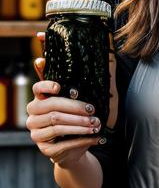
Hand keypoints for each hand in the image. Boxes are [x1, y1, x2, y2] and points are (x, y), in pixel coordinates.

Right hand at [26, 32, 100, 168]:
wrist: (72, 148)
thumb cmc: (73, 117)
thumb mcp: (74, 99)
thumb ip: (70, 77)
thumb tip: (60, 39)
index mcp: (39, 100)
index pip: (37, 88)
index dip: (47, 86)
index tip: (59, 86)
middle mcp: (33, 115)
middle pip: (53, 107)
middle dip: (75, 108)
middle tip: (93, 110)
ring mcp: (36, 133)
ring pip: (58, 125)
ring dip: (80, 125)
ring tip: (96, 124)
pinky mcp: (45, 149)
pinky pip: (63, 143)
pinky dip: (81, 139)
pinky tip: (95, 137)